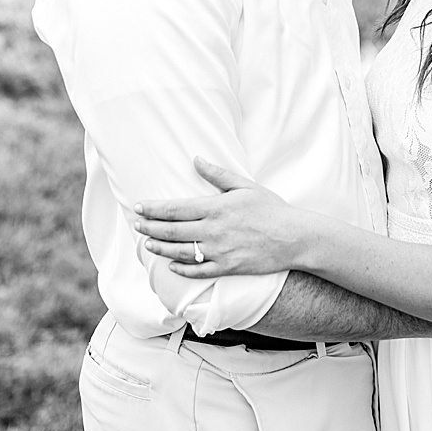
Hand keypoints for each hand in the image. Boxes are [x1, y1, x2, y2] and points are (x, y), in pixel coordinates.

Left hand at [131, 156, 313, 277]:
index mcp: (215, 208)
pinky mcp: (229, 268)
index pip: (175, 209)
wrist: (295, 238)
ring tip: (147, 244)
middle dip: (150, 228)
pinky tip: (172, 265)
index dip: (153, 209)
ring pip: (181, 252)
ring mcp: (220, 252)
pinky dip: (183, 269)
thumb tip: (196, 159)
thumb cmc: (271, 209)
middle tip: (136, 225)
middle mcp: (213, 231)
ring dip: (160, 248)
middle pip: (172, 231)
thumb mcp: (245, 185)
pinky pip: (200, 271)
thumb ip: (217, 174)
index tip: (138, 207)